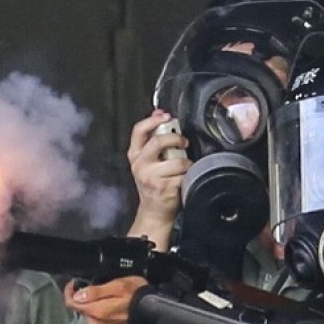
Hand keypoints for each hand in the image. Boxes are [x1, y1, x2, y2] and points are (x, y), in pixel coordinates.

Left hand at [64, 276, 148, 323]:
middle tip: (93, 286)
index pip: (71, 303)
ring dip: (91, 304)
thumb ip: (96, 292)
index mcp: (96, 312)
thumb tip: (77, 295)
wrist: (155, 314)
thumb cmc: (139, 296)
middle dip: (82, 297)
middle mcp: (95, 323)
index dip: (69, 291)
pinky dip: (98, 311)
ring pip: (87, 313)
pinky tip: (109, 305)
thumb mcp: (118, 286)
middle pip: (79, 308)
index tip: (74, 283)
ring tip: (104, 295)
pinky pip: (96, 320)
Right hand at [126, 109, 190, 249]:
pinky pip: (184, 174)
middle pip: (158, 142)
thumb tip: (159, 113)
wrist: (153, 210)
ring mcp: (151, 177)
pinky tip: (183, 179)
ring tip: (184, 167)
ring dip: (186, 162)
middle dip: (176, 139)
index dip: (154, 120)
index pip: (139, 131)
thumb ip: (152, 138)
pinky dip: (188, 175)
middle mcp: (140, 165)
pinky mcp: (165, 188)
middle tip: (183, 143)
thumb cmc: (153, 182)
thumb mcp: (147, 160)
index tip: (167, 117)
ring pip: (177, 160)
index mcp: (135, 155)